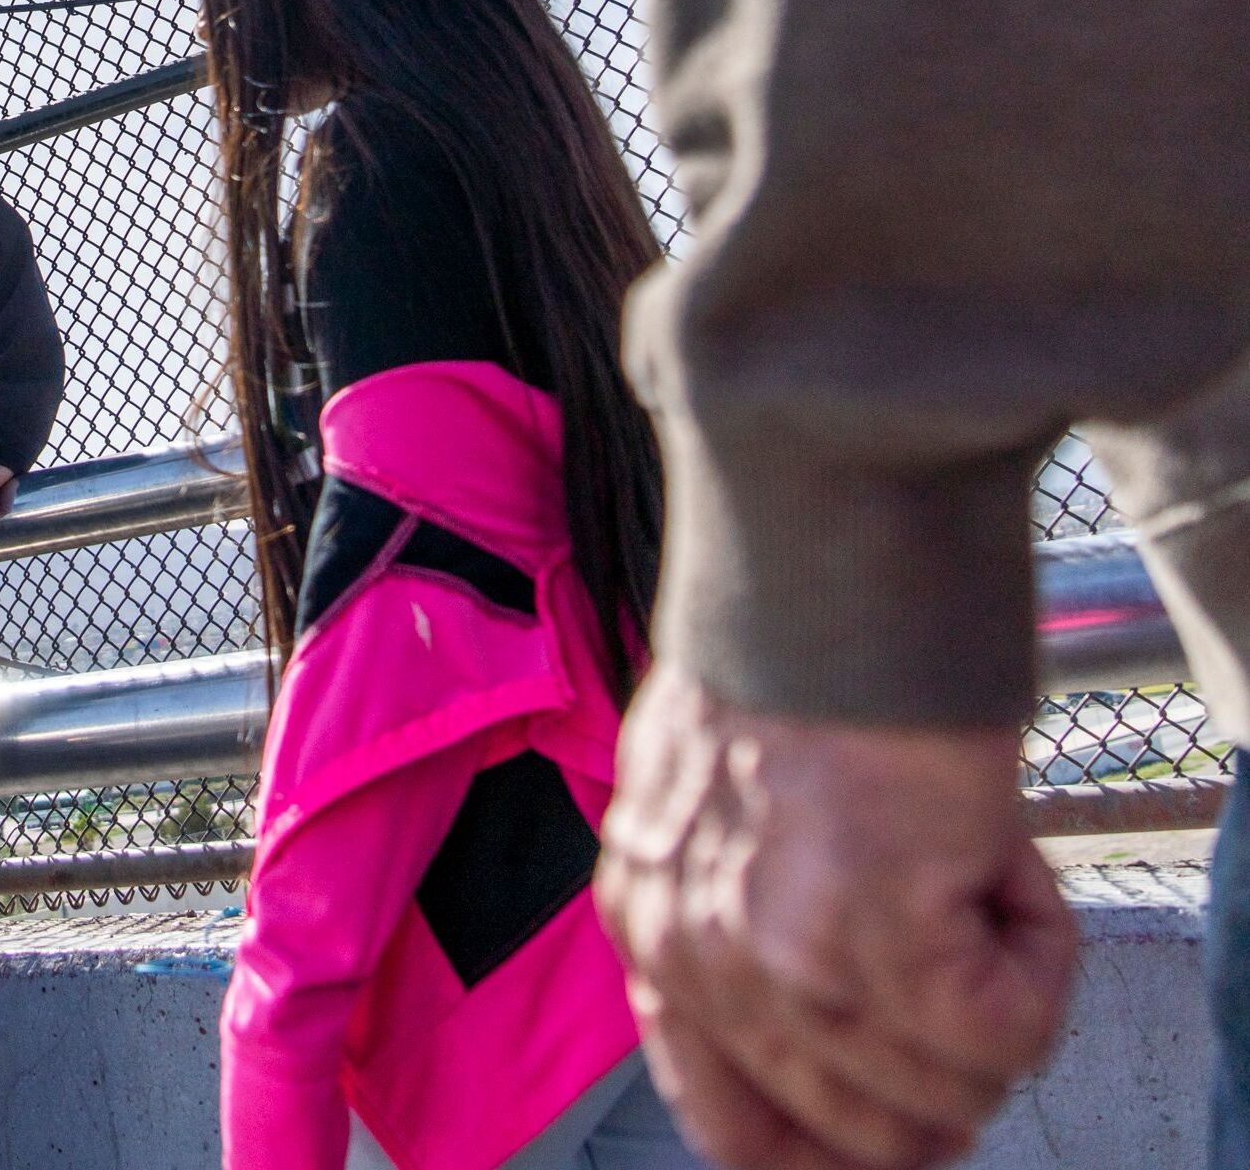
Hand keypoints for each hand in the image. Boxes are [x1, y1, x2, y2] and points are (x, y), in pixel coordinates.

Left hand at [596, 660, 1076, 1169]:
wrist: (819, 578)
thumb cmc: (780, 660)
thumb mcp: (699, 808)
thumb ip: (731, 918)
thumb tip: (827, 1014)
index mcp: (650, 929)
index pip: (733, 1129)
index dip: (832, 1145)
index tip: (899, 1110)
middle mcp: (702, 964)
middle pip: (865, 1132)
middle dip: (947, 1065)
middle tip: (972, 957)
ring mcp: (788, 964)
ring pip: (953, 1091)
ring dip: (998, 989)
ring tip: (965, 864)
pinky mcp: (886, 942)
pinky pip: (1013, 1033)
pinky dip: (1040, 953)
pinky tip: (997, 858)